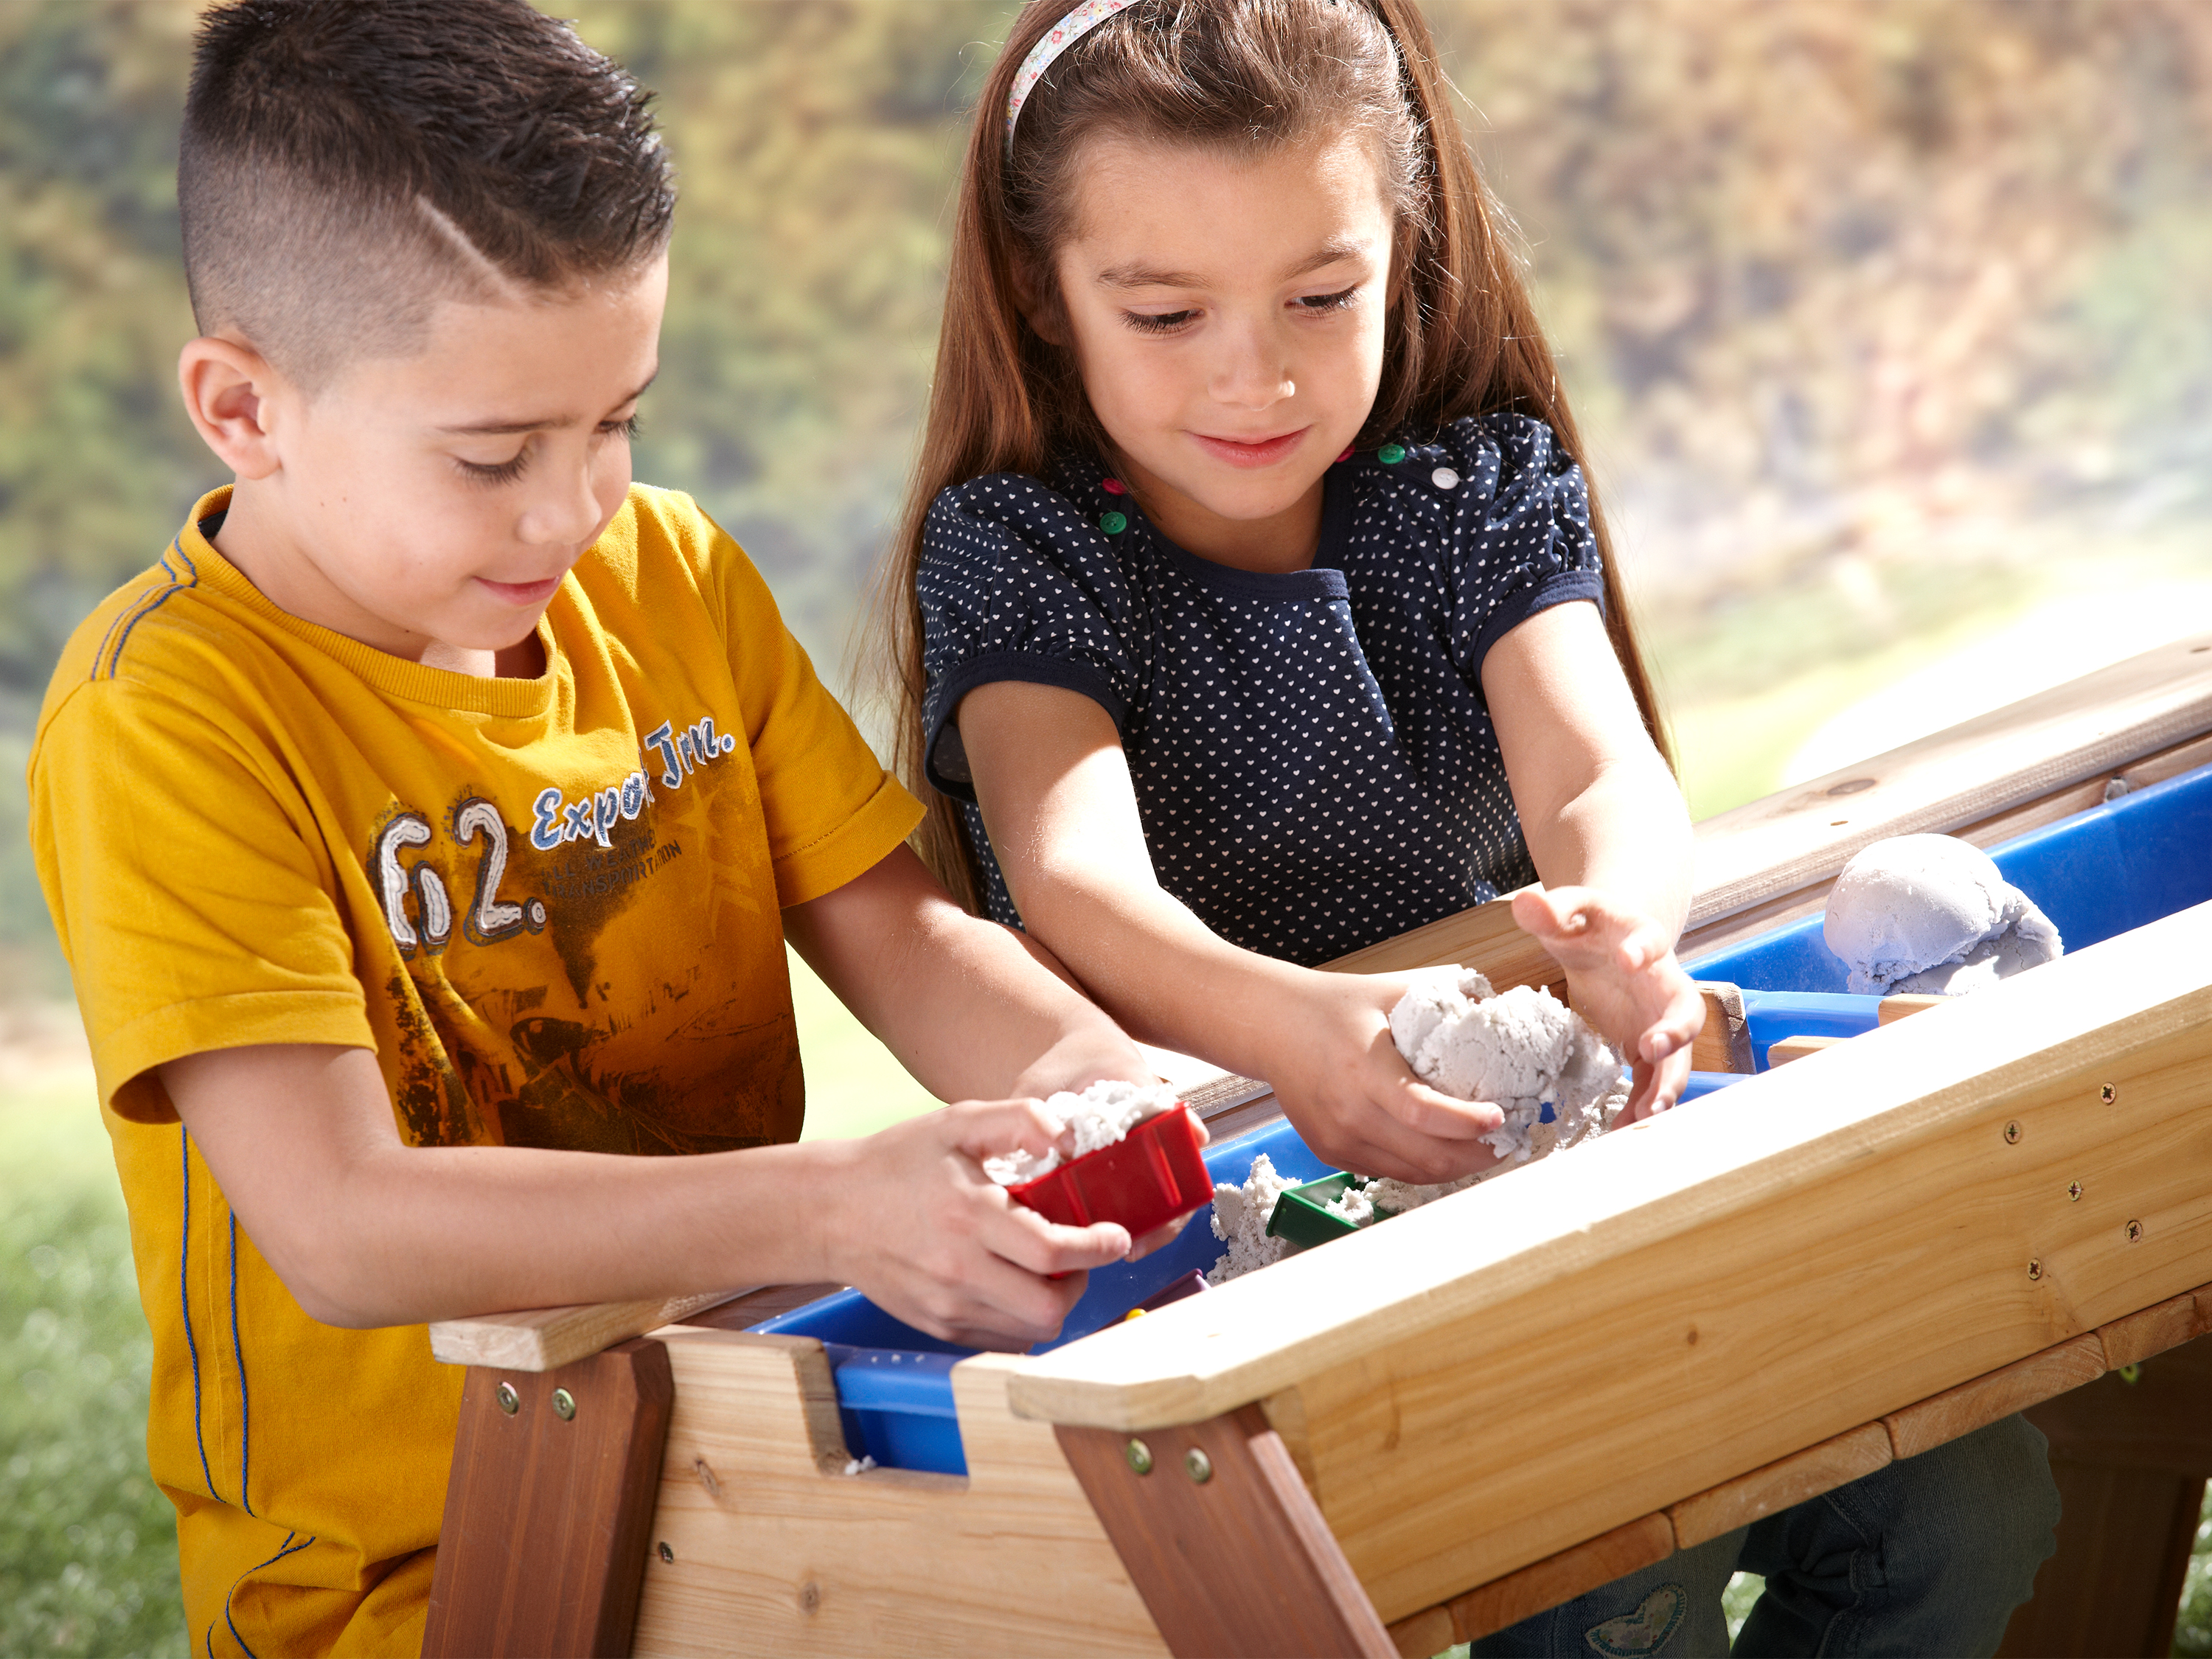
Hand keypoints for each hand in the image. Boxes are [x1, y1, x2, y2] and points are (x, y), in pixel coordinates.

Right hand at [819, 1098, 1135, 1350]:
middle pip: (1048, 1307)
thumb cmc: (896, 1162)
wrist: (828, 1212)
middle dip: (1081, 1282)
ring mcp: (946, 1306)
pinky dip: (1021, 1316)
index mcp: (967, 1216)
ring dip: (1053, 1301)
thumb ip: (1016, 1119)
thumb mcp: (955, 1122)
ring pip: (1029, 1330)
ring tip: (1046, 1267)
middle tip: (1079, 1253)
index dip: (1097, 1248)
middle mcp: (958, 1270)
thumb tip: (1065, 1136)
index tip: (1115, 1237)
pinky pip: (1002, 1337)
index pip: (1051, 1252)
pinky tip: (1014, 1282)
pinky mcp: (937, 1325)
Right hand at [1262, 971, 1506, 1183]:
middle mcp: (1349, 1113)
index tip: (1501, 1116)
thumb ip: (1443, 996)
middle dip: (1479, 1154)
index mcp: (1364, 1070)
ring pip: (1414, 1173)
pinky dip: (1423, 1165)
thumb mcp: (1389, 989)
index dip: (1469, 1124)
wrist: (1272, 1026)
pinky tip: (1442, 1147)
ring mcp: (1338, 1139)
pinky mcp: (1332, 1153)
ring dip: (1456, 1166)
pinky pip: (1390, 1171)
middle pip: (1427, 1157)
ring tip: (1483, 1146)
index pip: (1424, 1114)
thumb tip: (1496, 1006)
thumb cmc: (1333, 1005)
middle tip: (1507, 1139)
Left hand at [1512, 885, 1702, 1118]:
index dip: (1644, 947)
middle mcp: (1663, 984)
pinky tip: (1622, 1130)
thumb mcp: (1568, 910)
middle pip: (1684, 1010)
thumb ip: (1550, 908)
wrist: (1607, 942)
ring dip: (1663, 1086)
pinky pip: (1649, 1080)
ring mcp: (1659, 1019)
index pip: (1651, 939)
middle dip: (1674, 1032)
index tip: (1629, 957)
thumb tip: (1527, 902)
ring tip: (1645, 1116)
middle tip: (1651, 1050)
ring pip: (1674, 1057)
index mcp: (1643, 940)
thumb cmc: (1588, 924)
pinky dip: (1641, 1105)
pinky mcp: (1645, 1047)